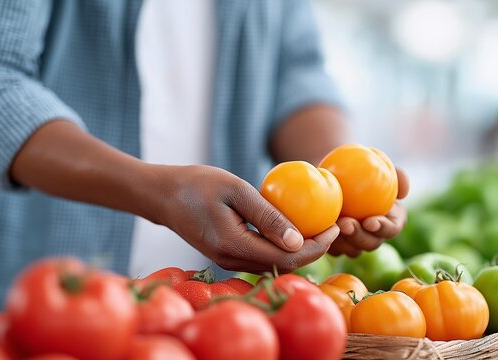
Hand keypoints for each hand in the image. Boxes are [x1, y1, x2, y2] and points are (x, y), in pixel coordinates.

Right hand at [149, 165, 339, 272]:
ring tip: (320, 226)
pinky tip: (293, 229)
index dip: (316, 246)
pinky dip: (282, 246)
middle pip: (284, 265)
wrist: (162, 195)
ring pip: (274, 263)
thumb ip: (267, 216)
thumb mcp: (236, 190)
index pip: (287, 257)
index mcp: (234, 246)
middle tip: (334, 225)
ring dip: (300, 249)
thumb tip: (298, 242)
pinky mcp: (228, 255)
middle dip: (314, 250)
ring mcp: (229, 261)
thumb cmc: (197, 184)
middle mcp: (232, 261)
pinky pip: (262, 256)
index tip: (335, 226)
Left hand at [328, 168, 409, 256]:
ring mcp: (355, 241)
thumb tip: (404, 190)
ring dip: (343, 242)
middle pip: (371, 244)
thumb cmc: (363, 166)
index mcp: (390, 219)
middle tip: (346, 224)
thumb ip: (395, 174)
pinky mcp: (337, 243)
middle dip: (360, 237)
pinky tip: (318, 229)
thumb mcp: (378, 163)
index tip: (370, 221)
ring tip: (332, 225)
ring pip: (352, 250)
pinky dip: (326, 241)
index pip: (392, 229)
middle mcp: (374, 234)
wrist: (336, 172)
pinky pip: (332, 248)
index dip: (383, 229)